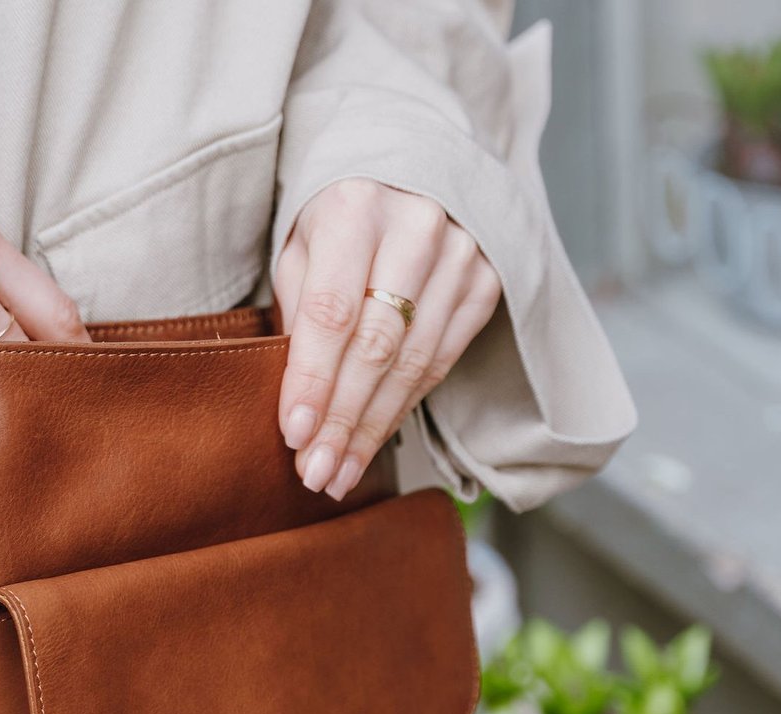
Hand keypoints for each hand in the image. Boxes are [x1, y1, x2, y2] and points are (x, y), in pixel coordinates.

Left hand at [274, 179, 501, 499]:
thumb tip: (298, 401)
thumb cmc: (339, 222)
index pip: (332, 312)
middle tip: (316, 474)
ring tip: (338, 474)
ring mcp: (461, 254)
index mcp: (355, 209)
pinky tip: (373, 442)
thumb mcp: (301, 249)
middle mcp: (417, 226)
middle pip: (377, 347)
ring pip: (412, 364)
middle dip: (342, 420)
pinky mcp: (485, 283)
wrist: (410, 171)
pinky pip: (439, 362)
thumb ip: (297, 313)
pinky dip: (403, 408)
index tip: (295, 435)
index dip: (314, 379)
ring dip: (372, 429)